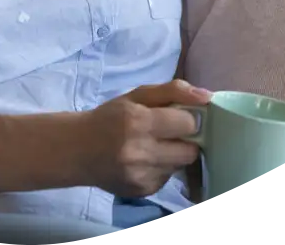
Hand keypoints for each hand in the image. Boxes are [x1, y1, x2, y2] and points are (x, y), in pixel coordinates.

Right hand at [79, 79, 211, 197]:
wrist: (77, 151)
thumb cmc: (110, 117)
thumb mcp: (138, 95)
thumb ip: (174, 91)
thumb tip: (207, 96)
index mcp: (139, 123)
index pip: (188, 124)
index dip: (189, 119)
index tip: (181, 116)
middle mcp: (140, 153)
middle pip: (190, 151)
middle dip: (186, 141)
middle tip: (172, 134)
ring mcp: (140, 177)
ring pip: (180, 166)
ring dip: (174, 155)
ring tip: (156, 147)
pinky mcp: (141, 192)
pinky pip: (167, 179)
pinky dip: (162, 169)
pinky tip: (145, 161)